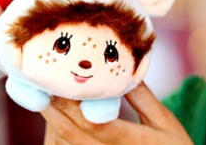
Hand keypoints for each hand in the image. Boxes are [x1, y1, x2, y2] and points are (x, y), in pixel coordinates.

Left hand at [41, 82, 191, 144]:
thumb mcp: (164, 120)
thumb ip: (142, 97)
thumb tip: (122, 69)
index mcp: (132, 142)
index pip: (93, 123)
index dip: (72, 103)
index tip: (59, 81)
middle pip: (72, 134)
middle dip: (54, 108)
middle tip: (40, 84)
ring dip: (53, 121)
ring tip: (44, 97)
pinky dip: (60, 135)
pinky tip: (57, 117)